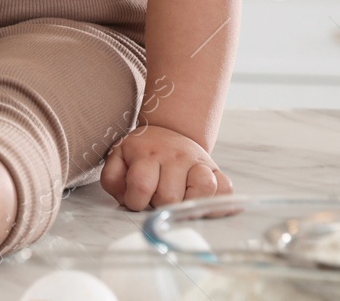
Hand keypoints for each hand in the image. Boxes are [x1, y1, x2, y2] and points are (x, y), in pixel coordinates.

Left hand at [100, 123, 232, 210]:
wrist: (169, 132)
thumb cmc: (141, 153)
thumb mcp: (118, 159)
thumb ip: (113, 179)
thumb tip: (126, 200)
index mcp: (147, 153)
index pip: (141, 186)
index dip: (136, 202)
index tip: (136, 200)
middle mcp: (175, 156)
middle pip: (170, 197)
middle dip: (160, 206)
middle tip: (157, 199)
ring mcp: (198, 162)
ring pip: (204, 190)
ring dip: (189, 205)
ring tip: (179, 202)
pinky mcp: (217, 170)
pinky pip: (225, 190)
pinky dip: (217, 203)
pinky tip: (201, 204)